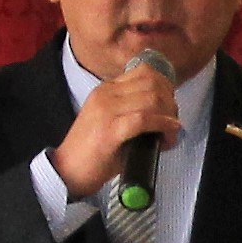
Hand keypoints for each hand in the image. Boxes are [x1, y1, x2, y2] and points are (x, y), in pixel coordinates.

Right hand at [50, 61, 180, 200]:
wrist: (67, 171)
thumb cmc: (93, 152)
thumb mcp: (112, 122)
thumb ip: (134, 112)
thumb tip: (167, 116)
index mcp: (106, 89)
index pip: (144, 71)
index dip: (166, 85)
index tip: (170, 103)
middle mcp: (106, 95)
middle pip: (152, 83)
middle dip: (171, 101)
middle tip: (173, 119)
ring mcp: (107, 111)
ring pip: (152, 99)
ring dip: (169, 115)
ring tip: (170, 131)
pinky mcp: (110, 131)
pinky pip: (145, 119)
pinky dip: (163, 125)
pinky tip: (168, 134)